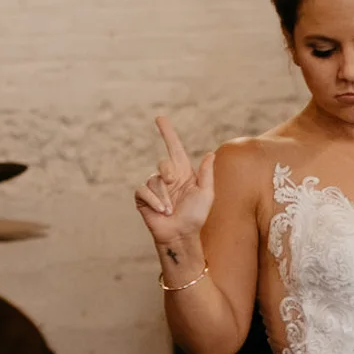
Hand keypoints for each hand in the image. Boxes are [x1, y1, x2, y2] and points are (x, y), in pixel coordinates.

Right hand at [133, 115, 214, 254]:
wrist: (181, 235)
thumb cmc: (196, 216)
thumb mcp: (206, 194)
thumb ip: (207, 174)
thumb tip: (210, 154)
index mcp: (183, 172)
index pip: (174, 148)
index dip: (167, 133)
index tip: (160, 118)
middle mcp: (167, 177)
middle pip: (163, 163)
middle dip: (168, 172)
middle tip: (173, 184)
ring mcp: (154, 188)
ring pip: (154, 180)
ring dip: (164, 196)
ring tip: (171, 210)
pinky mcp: (143, 198)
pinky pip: (143, 191)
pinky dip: (154, 200)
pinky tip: (162, 211)